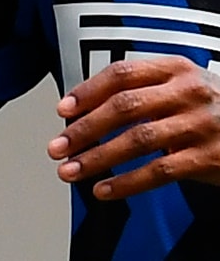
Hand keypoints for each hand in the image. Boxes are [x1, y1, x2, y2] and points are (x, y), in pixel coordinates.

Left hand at [49, 55, 219, 201]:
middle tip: (56, 147)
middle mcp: (189, 92)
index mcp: (177, 69)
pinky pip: (159, 171)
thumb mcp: (183, 87)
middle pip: (124, 107)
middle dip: (84, 129)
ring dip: (97, 158)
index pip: (122, 74)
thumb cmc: (211, 109)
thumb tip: (81, 114)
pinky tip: (103, 191)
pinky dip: (126, 183)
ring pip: (137, 141)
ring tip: (69, 172)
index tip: (62, 110)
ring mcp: (201, 124)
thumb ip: (143, 92)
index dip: (88, 92)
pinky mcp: (208, 157)